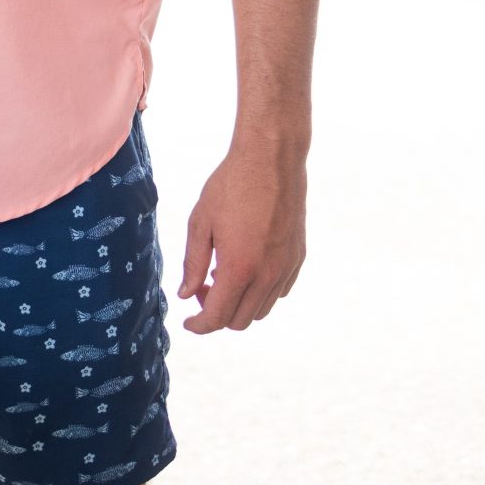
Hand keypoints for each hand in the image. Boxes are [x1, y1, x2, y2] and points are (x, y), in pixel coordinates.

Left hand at [178, 143, 305, 333]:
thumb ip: (193, 263)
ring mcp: (286, 267)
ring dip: (239, 303)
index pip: (217, 317)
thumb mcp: (200, 222)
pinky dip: (260, 292)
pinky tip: (247, 267)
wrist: (272, 159)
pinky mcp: (298, 257)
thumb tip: (186, 294)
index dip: (199, 325)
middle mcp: (267, 274)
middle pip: (240, 321)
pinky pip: (279, 292)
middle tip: (202, 288)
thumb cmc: (231, 185)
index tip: (188, 322)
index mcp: (239, 267)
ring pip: (261, 310)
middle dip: (217, 314)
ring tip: (223, 274)